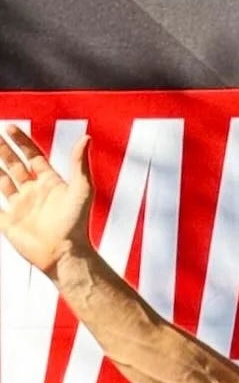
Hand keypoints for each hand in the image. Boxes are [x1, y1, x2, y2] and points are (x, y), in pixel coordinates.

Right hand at [0, 126, 93, 275]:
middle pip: (15, 166)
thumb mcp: (82, 190)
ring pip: (2, 182)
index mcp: (50, 184)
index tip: (10, 127)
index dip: (22, 142)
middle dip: (4, 150)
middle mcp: (34, 193)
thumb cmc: (77, 224)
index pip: (33, 157)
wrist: (65, 254)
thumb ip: (80, 164)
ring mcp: (21, 208)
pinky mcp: (10, 223)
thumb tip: (86, 137)